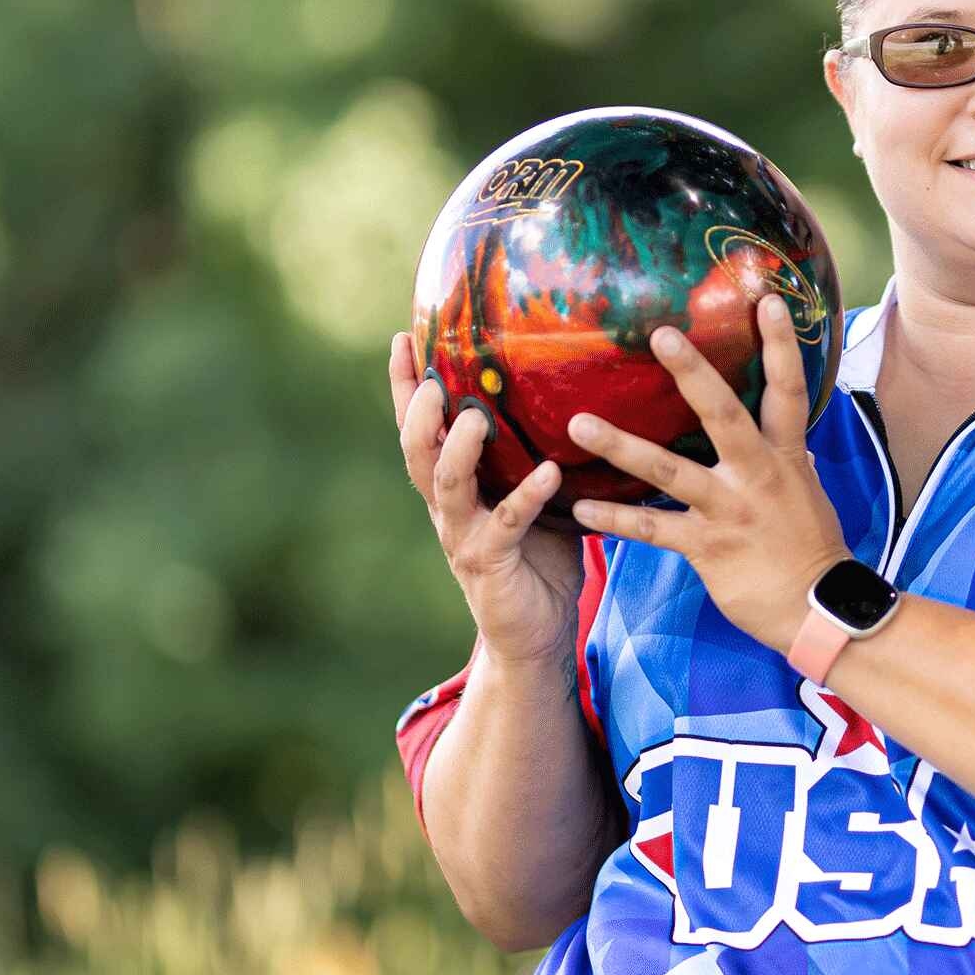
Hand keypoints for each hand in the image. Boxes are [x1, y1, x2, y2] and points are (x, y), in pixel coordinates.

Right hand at [390, 332, 584, 665]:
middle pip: (415, 449)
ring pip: (446, 482)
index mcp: (452, 488)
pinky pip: (506, 522)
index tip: (402, 337)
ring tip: (478, 417)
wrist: (536, 637)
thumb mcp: (534, 499)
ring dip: (460, 447)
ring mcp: (464, 536)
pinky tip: (551, 472)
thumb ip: (535, 455)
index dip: (403, 386)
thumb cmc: (539, 560)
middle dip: (417, 409)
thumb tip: (572, 396)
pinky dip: (528, 494)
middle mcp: (447, 508)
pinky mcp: (491, 562)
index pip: (417, 429)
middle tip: (433, 377)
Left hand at [565, 295, 849, 652]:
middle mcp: (758, 474)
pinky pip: (652, 529)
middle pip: (724, 414)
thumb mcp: (805, 490)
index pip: (789, 390)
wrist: (816, 609)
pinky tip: (580, 507)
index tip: (767, 300)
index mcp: (786, 456)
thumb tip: (778, 429)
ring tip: (578, 424)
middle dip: (692, 372)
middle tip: (660, 334)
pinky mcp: (707, 547)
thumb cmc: (809, 548)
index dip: (780, 344)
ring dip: (621, 446)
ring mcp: (730, 509)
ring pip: (669, 470)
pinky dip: (615, 519)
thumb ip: (781, 456)